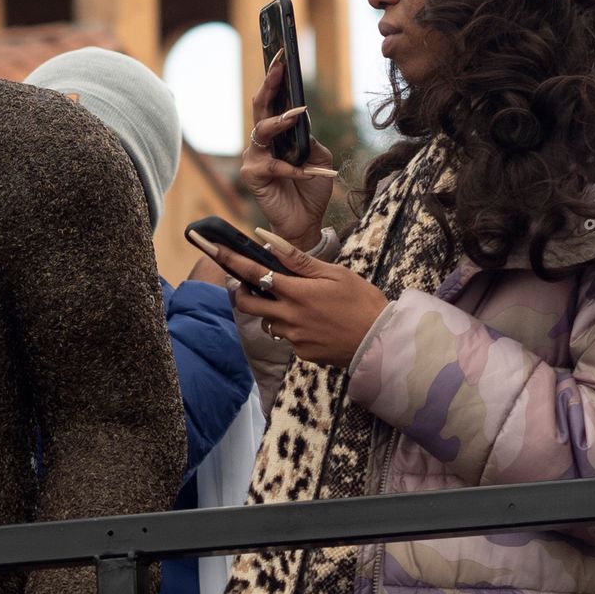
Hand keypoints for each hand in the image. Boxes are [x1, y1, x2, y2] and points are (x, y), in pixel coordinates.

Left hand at [198, 228, 386, 365]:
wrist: (380, 340)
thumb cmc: (361, 301)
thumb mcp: (334, 273)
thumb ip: (298, 260)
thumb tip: (268, 240)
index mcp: (296, 293)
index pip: (253, 274)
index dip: (230, 260)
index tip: (213, 249)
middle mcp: (289, 317)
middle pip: (246, 304)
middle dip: (243, 291)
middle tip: (254, 283)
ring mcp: (293, 338)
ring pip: (267, 322)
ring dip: (272, 311)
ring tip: (297, 304)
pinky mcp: (301, 353)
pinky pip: (286, 338)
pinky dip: (292, 328)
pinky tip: (314, 324)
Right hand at [235, 50, 335, 248]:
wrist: (306, 221)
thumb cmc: (311, 188)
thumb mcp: (319, 157)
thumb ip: (309, 137)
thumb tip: (302, 117)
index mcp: (277, 134)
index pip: (273, 101)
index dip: (275, 79)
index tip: (281, 56)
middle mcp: (262, 142)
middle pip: (260, 107)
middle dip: (269, 85)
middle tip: (279, 66)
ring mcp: (255, 157)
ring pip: (262, 130)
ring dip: (280, 121)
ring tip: (297, 114)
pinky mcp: (253, 176)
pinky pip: (273, 165)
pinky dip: (293, 169)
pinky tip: (307, 172)